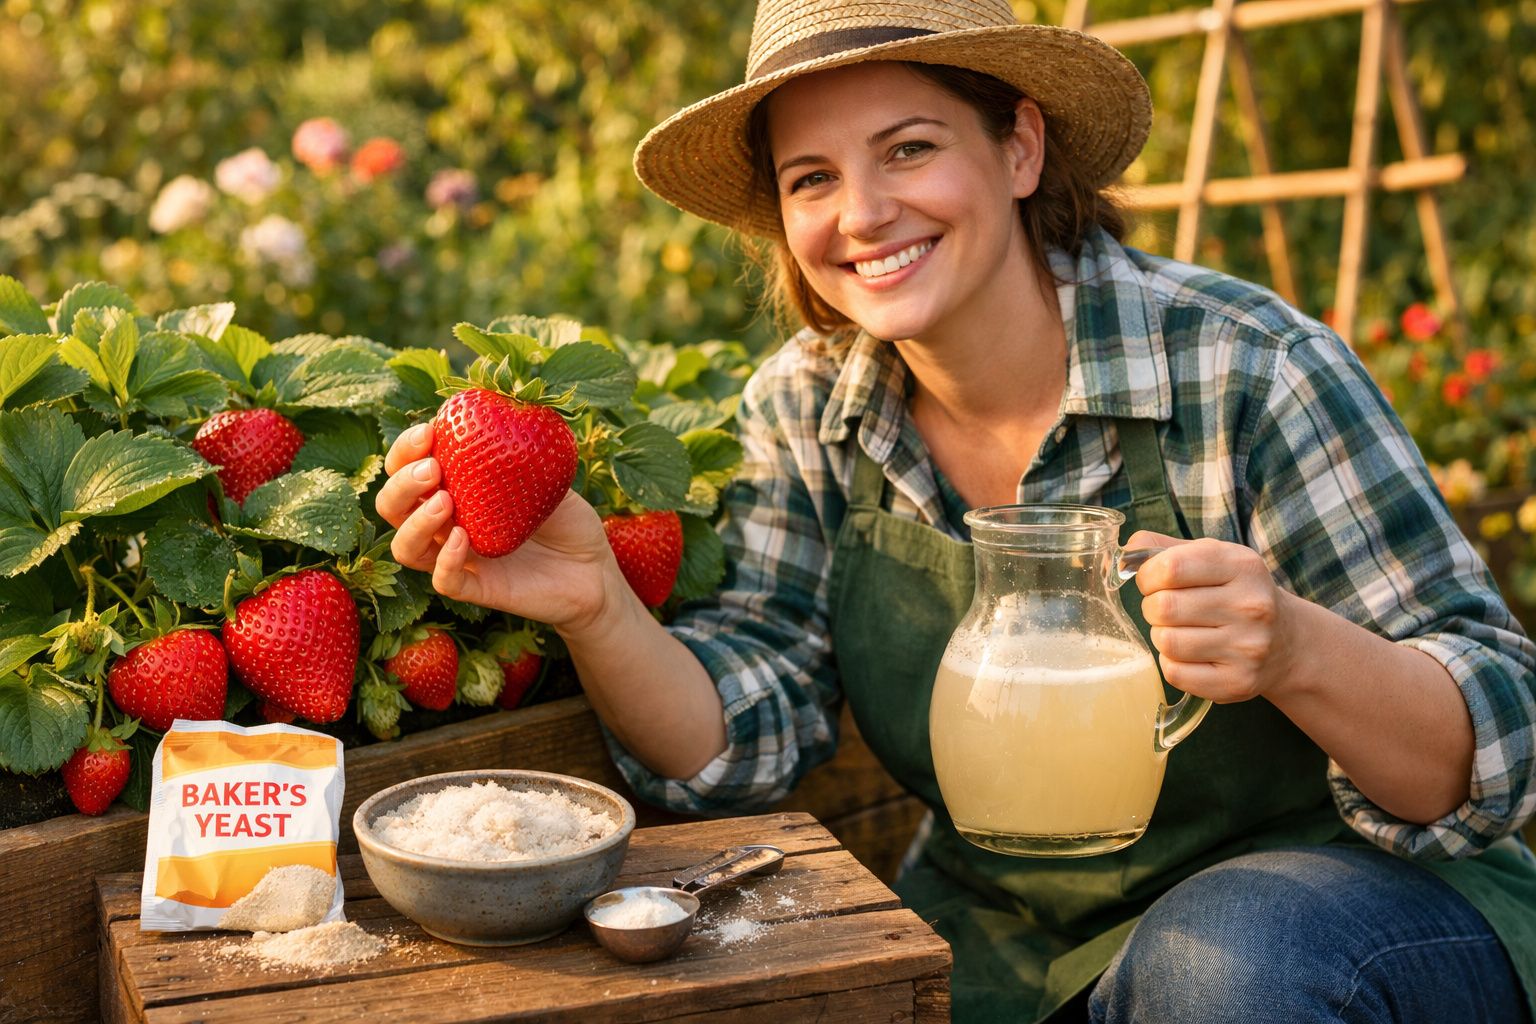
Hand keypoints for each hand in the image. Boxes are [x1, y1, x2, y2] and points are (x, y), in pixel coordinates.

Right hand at [375, 422, 619, 632]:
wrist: (596, 569)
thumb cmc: (568, 519)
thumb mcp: (548, 474)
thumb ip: (523, 447)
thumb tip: (509, 401)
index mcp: (455, 491)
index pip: (406, 468)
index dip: (405, 448)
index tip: (429, 430)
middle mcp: (447, 524)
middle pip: (392, 507)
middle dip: (402, 483)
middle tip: (433, 469)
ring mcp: (459, 558)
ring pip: (406, 548)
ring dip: (416, 523)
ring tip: (446, 502)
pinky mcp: (478, 589)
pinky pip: (444, 581)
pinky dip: (445, 561)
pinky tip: (463, 539)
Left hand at [1127, 530, 1300, 702]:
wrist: (1287, 642)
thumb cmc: (1234, 593)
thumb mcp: (1212, 557)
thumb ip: (1163, 548)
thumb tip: (1125, 553)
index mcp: (1242, 566)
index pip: (1171, 567)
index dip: (1147, 575)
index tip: (1152, 581)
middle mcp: (1251, 606)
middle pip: (1163, 606)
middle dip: (1152, 607)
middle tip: (1167, 609)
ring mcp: (1248, 648)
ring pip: (1166, 641)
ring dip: (1162, 635)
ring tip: (1181, 630)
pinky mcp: (1238, 682)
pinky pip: (1175, 673)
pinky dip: (1171, 663)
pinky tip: (1190, 654)